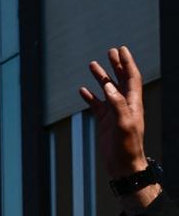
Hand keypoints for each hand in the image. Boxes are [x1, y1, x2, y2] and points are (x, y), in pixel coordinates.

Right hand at [79, 46, 147, 181]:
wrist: (123, 165)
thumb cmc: (127, 146)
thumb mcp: (124, 125)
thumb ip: (117, 105)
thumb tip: (109, 87)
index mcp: (133, 103)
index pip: (131, 77)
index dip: (127, 63)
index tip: (121, 50)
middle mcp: (124, 105)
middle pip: (121, 80)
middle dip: (116, 65)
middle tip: (110, 52)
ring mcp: (114, 112)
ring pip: (107, 90)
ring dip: (101, 77)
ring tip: (92, 65)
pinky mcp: (105, 122)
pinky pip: (96, 105)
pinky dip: (90, 96)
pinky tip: (82, 91)